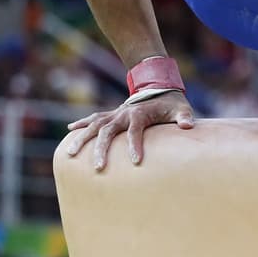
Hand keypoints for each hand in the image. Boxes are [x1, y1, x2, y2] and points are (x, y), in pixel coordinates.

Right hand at [64, 91, 194, 170]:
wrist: (160, 88)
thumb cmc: (172, 104)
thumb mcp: (181, 108)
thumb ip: (184, 117)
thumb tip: (188, 125)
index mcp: (140, 113)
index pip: (135, 130)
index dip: (136, 145)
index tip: (136, 162)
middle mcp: (124, 113)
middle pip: (108, 130)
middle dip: (102, 149)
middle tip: (98, 168)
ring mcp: (115, 113)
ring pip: (94, 125)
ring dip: (82, 138)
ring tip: (70, 154)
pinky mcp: (110, 114)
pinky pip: (93, 118)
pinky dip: (81, 123)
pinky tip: (69, 131)